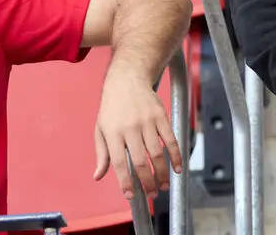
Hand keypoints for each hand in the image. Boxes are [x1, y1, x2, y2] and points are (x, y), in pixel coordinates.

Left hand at [93, 70, 182, 200]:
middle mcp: (130, 128)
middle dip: (147, 182)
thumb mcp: (100, 128)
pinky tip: (177, 168)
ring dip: (162, 173)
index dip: (125, 181)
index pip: (119, 162)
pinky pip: (170, 140)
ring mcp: (147, 122)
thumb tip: (98, 176)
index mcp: (113, 133)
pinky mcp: (161, 116)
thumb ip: (101, 154)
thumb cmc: (112, 107)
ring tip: (163, 185)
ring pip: (157, 153)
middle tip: (152, 194)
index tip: (131, 195)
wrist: (127, 79)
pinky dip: (176, 156)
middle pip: (141, 161)